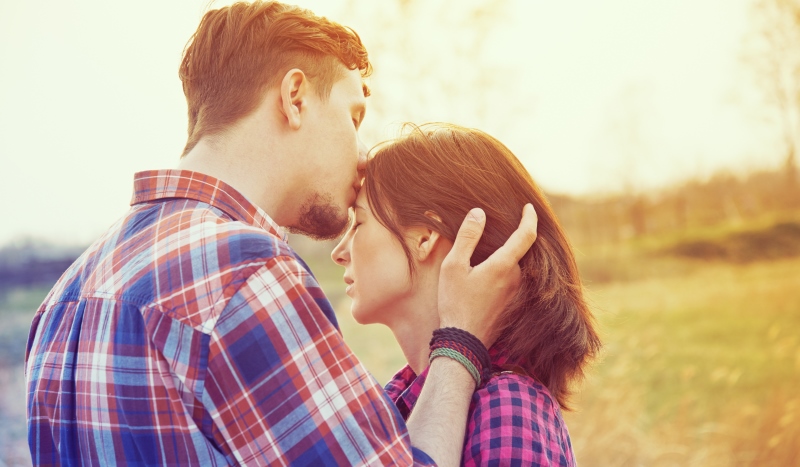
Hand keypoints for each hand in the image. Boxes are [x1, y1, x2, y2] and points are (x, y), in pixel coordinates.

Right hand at [437, 203, 537, 346]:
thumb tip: (479, 213)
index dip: (529, 218)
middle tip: (501, 225)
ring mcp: (516, 292)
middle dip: (513, 237)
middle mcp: (516, 278)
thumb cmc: (455, 302)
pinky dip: (504, 270)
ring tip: (489, 249)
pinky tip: (488, 273)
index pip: (526, 235)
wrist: (464, 342)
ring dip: (506, 256)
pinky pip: (512, 279)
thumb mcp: (454, 266)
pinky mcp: (512, 304)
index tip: (528, 206)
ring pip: (515, 266)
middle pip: (520, 250)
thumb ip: (467, 237)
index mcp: (503, 265)